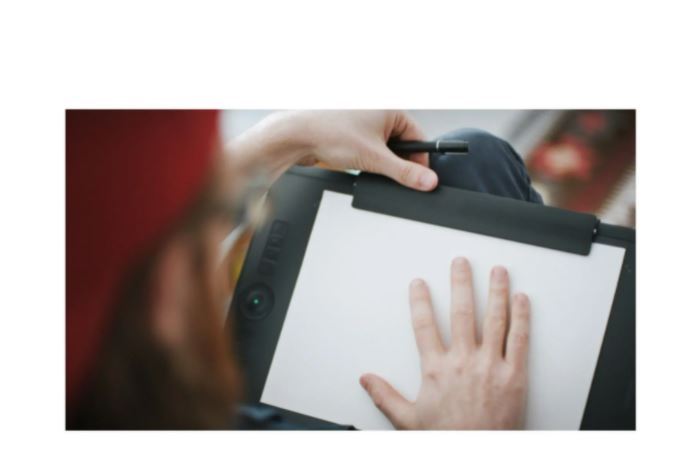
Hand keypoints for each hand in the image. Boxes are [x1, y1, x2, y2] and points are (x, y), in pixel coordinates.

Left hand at [229, 110, 437, 190]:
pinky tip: (357, 164)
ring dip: (380, 162)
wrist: (297, 136)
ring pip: (384, 149)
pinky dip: (367, 160)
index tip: (421, 178)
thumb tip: (428, 180)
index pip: (418, 137)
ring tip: (367, 165)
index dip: (420, 160)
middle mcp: (377, 112)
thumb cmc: (329, 133)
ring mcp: (362, 122)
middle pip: (401, 144)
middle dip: (397, 162)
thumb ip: (405, 173)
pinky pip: (368, 149)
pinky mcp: (351, 133)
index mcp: (389, 109)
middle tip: (390, 175)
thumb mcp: (375, 158)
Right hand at [360, 258, 530, 429]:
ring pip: (494, 319)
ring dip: (496, 291)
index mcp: (436, 369)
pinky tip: (522, 300)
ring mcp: (491, 366)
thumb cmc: (448, 440)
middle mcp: (463, 361)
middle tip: (460, 263)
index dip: (420, 301)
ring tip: (497, 271)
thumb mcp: (408, 421)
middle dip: (461, 283)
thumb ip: (386, 396)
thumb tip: (366, 380)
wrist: (479, 456)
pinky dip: (521, 317)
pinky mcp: (515, 375)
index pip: (424, 325)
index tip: (419, 284)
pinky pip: (520, 339)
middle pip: (461, 312)